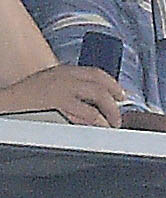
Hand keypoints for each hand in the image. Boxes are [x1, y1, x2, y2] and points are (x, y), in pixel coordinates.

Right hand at [0, 64, 123, 126]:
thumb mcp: (51, 84)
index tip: (121, 94)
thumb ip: (69, 89)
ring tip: (113, 123)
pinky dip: (96, 120)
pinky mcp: (58, 101)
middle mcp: (67, 75)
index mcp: (66, 71)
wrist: (8, 99)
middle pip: (100, 84)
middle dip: (115, 99)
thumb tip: (86, 104)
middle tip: (119, 113)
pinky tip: (100, 127)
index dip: (112, 83)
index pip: (96, 73)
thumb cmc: (26, 96)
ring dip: (109, 111)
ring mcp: (64, 87)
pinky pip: (85, 111)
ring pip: (97, 96)